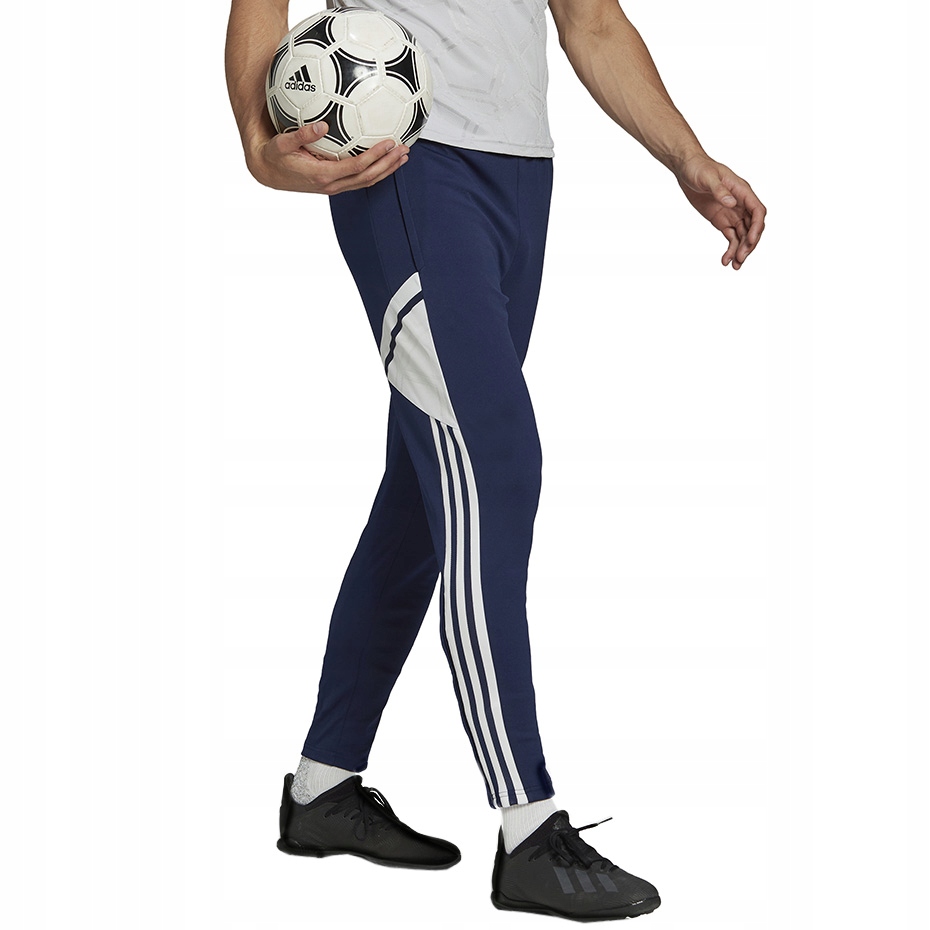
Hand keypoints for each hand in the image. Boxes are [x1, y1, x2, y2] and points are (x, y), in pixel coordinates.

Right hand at [247, 121, 408, 194]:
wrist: (269, 173)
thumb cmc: (275, 156)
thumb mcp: (282, 143)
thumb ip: (301, 135)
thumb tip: (322, 125)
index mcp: (323, 175)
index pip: (356, 167)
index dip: (375, 156)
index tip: (389, 143)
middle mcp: (333, 184)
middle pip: (368, 177)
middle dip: (388, 164)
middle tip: (404, 149)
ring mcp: (335, 187)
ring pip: (367, 181)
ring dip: (387, 169)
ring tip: (403, 156)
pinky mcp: (336, 184)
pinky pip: (360, 179)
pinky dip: (377, 170)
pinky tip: (386, 159)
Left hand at [675, 155, 765, 269]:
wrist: (687, 169)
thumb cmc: (699, 168)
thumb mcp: (708, 178)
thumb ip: (720, 191)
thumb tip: (732, 203)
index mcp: (742, 191)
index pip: (757, 211)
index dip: (757, 227)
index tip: (750, 241)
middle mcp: (741, 204)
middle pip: (753, 227)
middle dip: (749, 244)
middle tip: (740, 258)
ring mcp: (733, 213)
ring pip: (743, 235)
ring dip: (741, 250)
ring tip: (735, 266)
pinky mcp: (722, 220)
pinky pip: (731, 237)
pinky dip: (730, 249)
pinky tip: (725, 260)